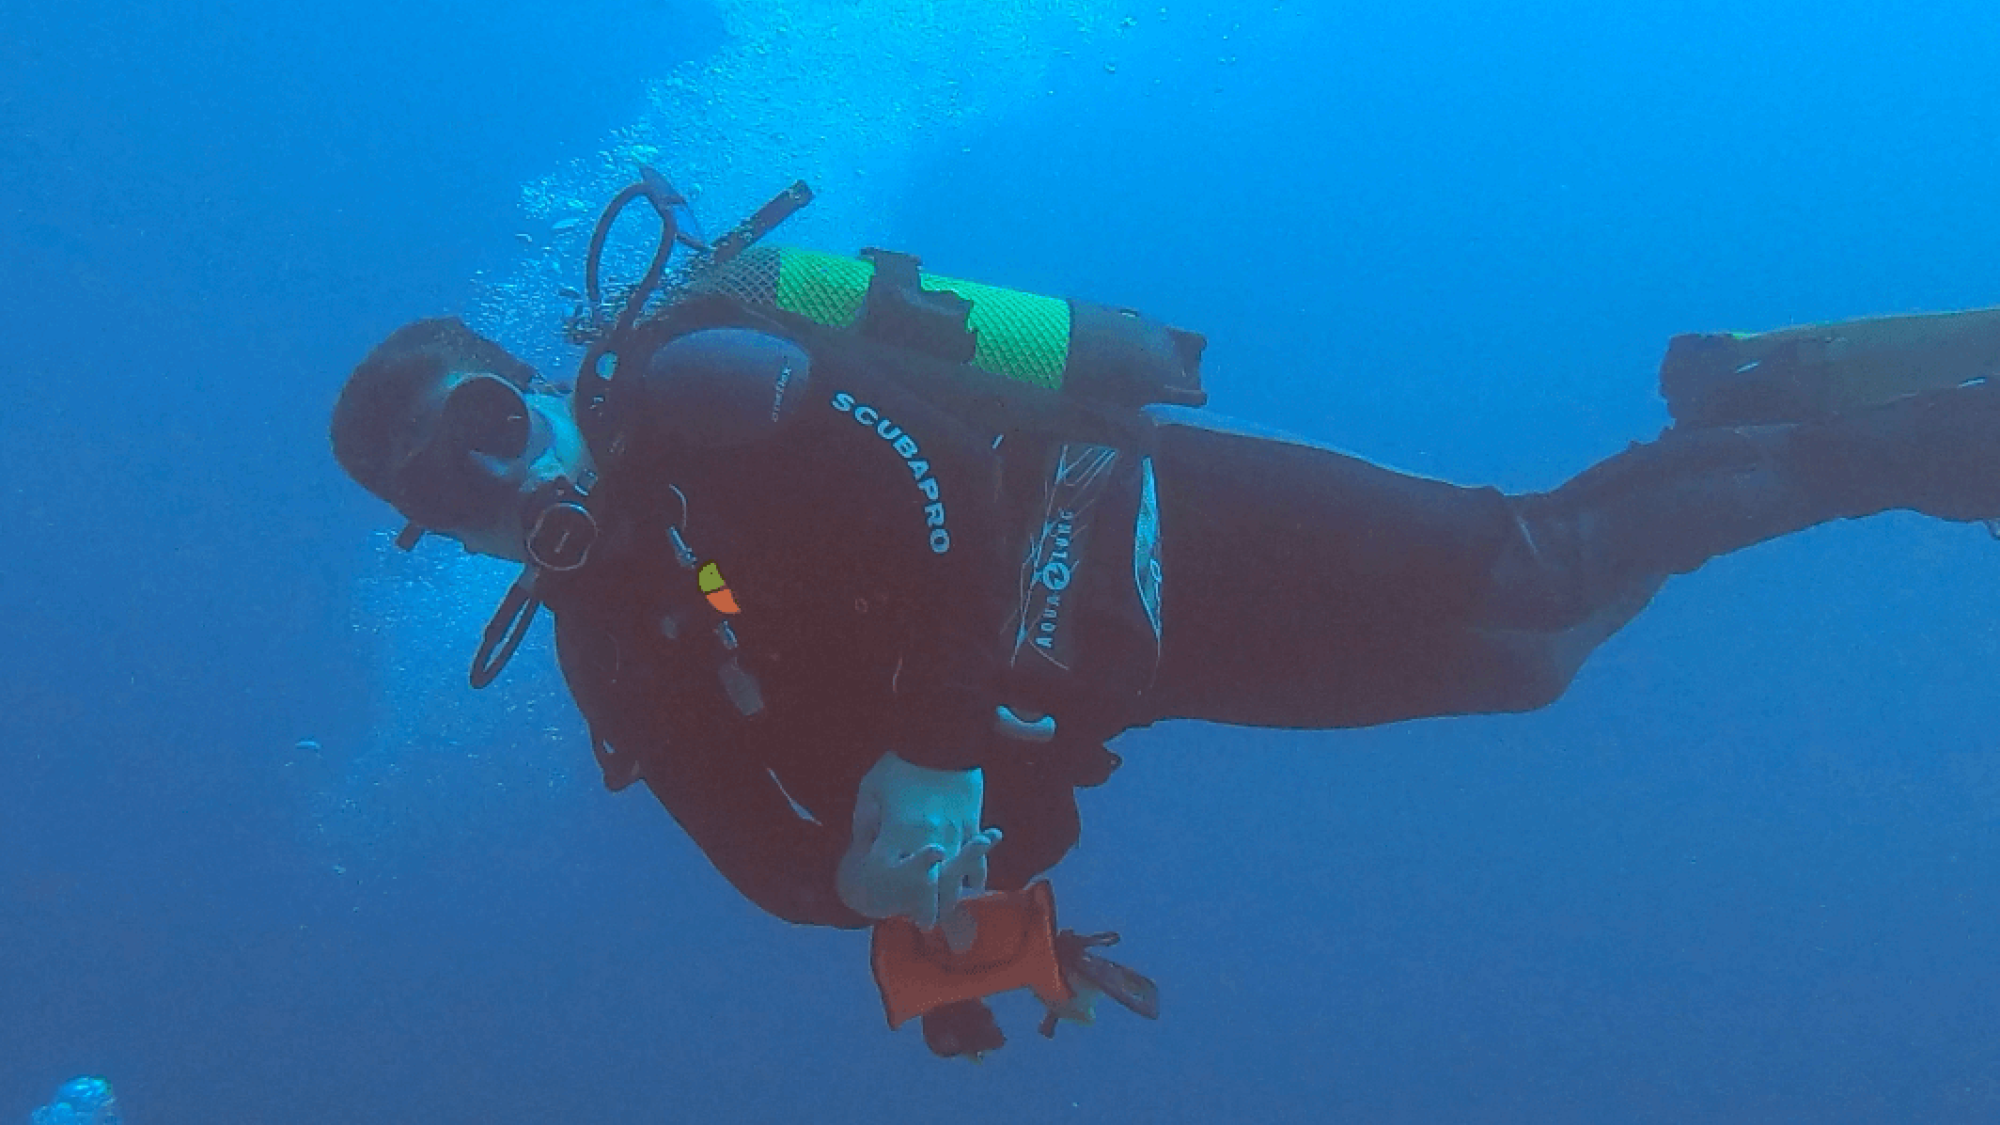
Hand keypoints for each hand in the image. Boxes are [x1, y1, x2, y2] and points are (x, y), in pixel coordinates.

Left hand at [838, 753, 1002, 949]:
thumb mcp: (870, 788)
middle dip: (928, 910)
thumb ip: (865, 821)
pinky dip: (977, 873)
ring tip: (951, 911)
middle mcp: (928, 838)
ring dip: (954, 898)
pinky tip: (975, 884)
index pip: (894, 875)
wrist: (941, 735)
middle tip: (926, 925)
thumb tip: (863, 845)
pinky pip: (978, 857)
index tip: (890, 908)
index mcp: (898, 831)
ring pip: (958, 878)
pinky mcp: (974, 823)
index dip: (892, 894)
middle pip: (931, 888)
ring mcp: (955, 832)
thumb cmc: (899, 762)